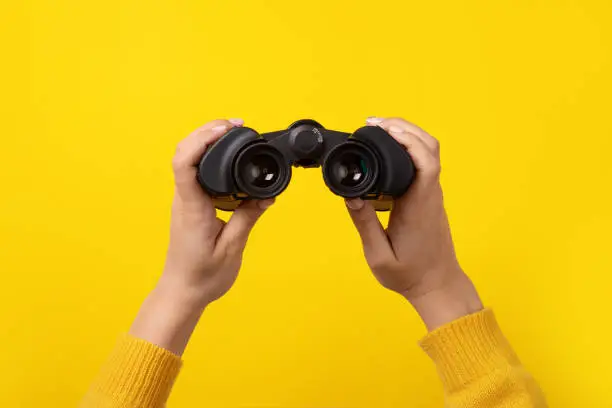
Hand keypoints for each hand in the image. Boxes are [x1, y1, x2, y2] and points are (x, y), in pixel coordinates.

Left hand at [130, 119, 273, 354]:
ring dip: (209, 141)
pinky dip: (211, 158)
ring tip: (235, 134)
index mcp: (192, 208)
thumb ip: (248, 217)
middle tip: (236, 124)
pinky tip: (229, 159)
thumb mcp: (232, 248)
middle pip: (185, 151)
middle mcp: (184, 199)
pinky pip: (196, 173)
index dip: (202, 139)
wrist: (182, 291)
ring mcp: (185, 201)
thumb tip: (266, 195)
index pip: (185, 163)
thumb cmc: (203, 275)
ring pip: (189, 159)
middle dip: (208, 131)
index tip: (226, 129)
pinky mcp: (191, 205)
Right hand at [346, 117, 481, 330]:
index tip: (384, 129)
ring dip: (407, 135)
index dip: (408, 139)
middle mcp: (429, 195)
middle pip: (429, 147)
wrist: (437, 285)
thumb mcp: (379, 255)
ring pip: (429, 153)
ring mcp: (432, 195)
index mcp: (418, 206)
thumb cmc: (410, 275)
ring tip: (378, 131)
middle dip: (404, 127)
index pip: (425, 162)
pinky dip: (408, 149)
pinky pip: (424, 164)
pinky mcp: (430, 198)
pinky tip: (388, 153)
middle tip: (374, 123)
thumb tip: (351, 196)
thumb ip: (364, 224)